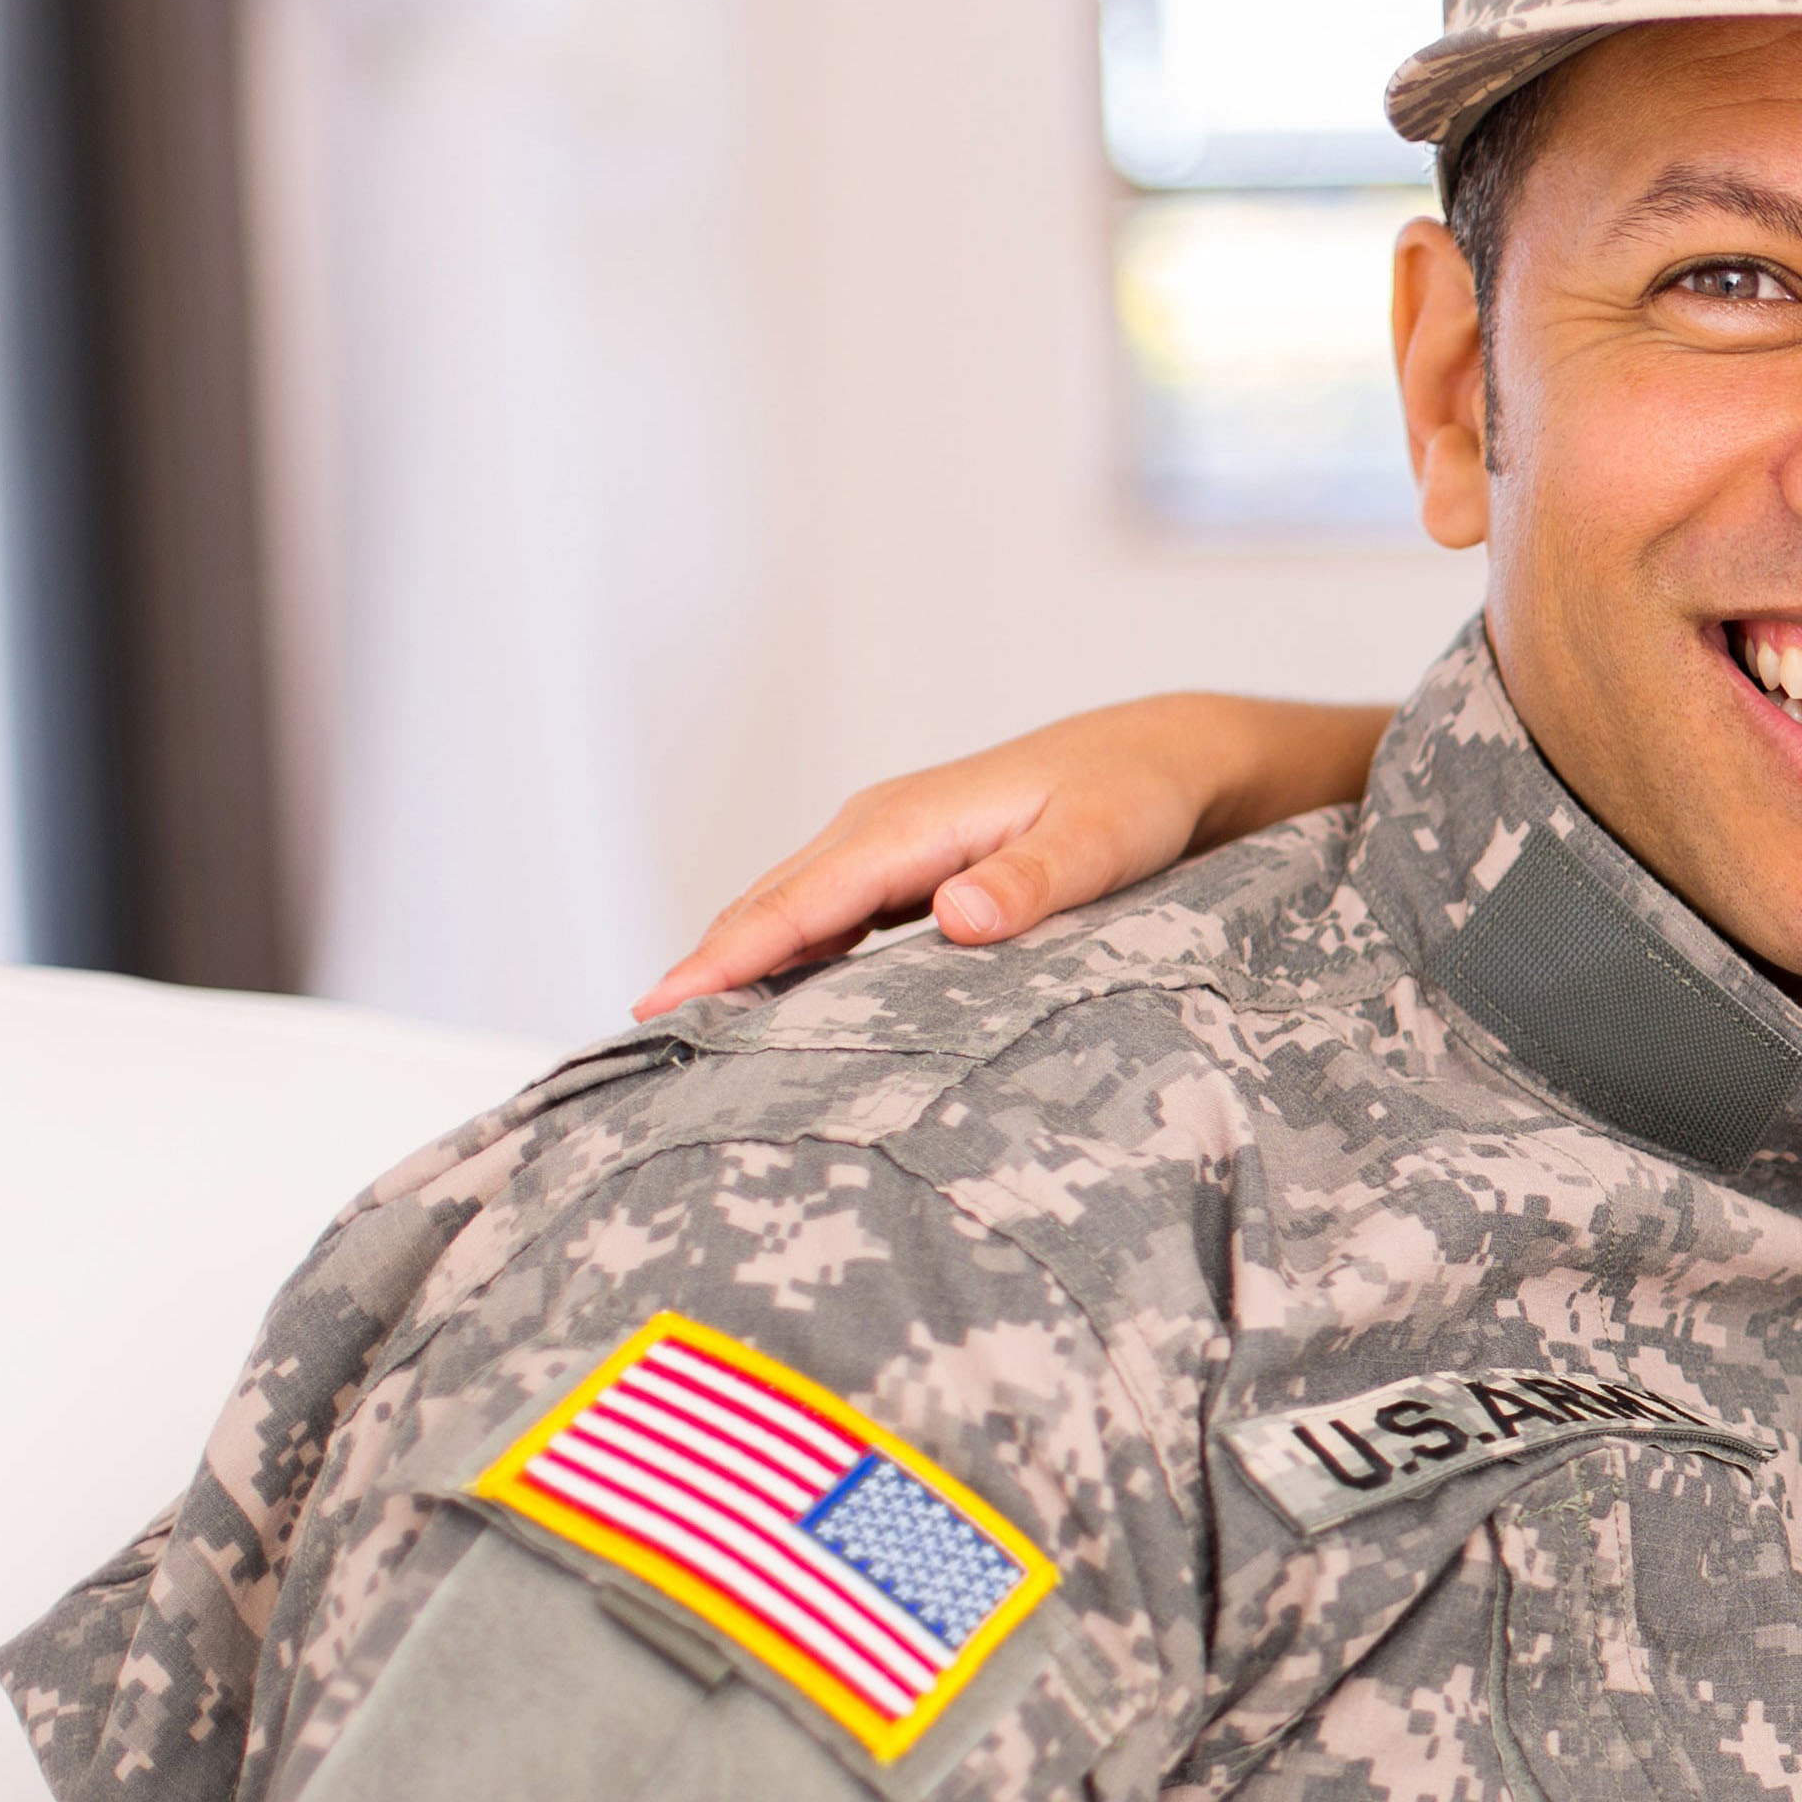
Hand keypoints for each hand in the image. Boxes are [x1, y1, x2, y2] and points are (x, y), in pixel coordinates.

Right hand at [632, 695, 1388, 1017]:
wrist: (1167, 757)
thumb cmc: (1136, 799)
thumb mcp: (1101, 840)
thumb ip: (1032, 881)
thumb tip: (956, 916)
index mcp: (908, 824)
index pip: (798, 899)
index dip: (729, 955)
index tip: (662, 1006)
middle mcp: (881, 829)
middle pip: (771, 905)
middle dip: (703, 967)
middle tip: (634, 1045)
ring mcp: (890, 849)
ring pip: (789, 911)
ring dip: (731, 965)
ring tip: (671, 1039)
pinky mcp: (909, 870)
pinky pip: (825, 918)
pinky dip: (781, 957)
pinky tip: (759, 1009)